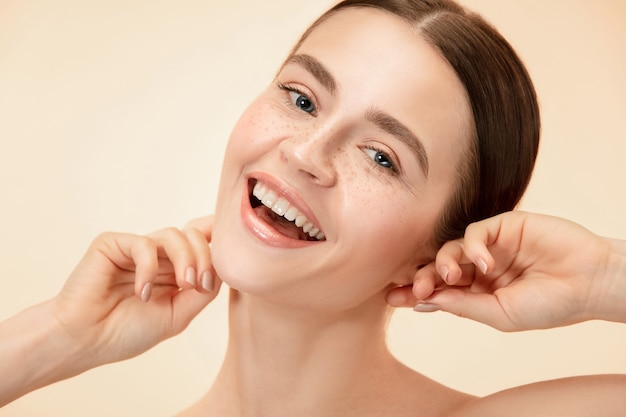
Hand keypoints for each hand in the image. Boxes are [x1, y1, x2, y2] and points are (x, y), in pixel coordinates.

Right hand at [49, 216, 221, 367]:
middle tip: (199, 284)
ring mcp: (136, 248)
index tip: (234, 254)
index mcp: (174, 269)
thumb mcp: (178, 315)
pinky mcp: (113, 243)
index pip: (203, 242)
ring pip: (175, 235)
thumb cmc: (127, 332)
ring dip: (186, 259)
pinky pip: (145, 244)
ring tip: (183, 285)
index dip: (220, 239)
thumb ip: (203, 291)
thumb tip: (225, 268)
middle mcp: (158, 255)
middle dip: (206, 257)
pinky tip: (142, 293)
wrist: (85, 341)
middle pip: (195, 236)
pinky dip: (149, 268)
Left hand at [387, 211, 624, 330]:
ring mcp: (492, 246)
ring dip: (443, 263)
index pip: (440, 291)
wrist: (590, 282)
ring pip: (451, 248)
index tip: (391, 298)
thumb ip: (462, 305)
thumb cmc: (550, 305)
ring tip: (449, 277)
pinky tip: (485, 263)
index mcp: (479, 292)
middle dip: (422, 278)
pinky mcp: (504, 226)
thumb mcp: (500, 314)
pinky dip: (472, 246)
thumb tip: (422, 305)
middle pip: (439, 269)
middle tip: (415, 288)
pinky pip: (474, 231)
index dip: (416, 293)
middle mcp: (481, 268)